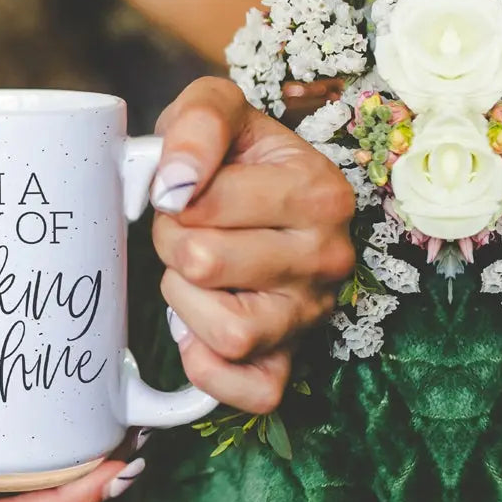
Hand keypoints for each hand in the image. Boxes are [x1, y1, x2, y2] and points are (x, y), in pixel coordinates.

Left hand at [149, 78, 355, 412]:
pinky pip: (249, 392)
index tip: (187, 190)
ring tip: (197, 275)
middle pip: (204, 265)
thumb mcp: (218, 108)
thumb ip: (198, 122)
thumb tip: (175, 183)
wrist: (258, 195)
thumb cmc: (235, 155)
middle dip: (172, 244)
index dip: (172, 197)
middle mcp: (328, 259)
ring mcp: (311, 317)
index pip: (202, 204)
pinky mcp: (288, 363)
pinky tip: (198, 330)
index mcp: (320, 193)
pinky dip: (209, 369)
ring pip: (226, 333)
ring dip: (185, 302)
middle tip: (187, 232)